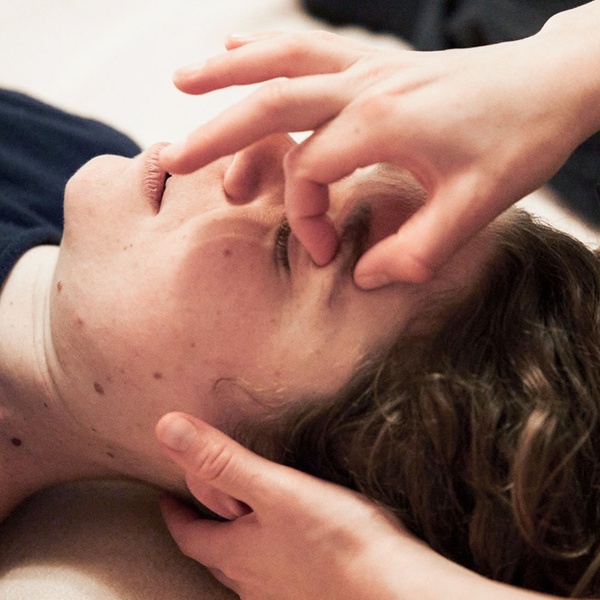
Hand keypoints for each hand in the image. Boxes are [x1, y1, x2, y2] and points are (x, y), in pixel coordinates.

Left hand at [155, 412, 433, 599]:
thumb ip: (222, 460)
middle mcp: (253, 582)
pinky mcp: (310, 597)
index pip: (190, 536)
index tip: (166, 499)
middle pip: (216, 556)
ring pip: (246, 571)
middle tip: (203, 509)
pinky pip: (279, 578)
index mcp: (237, 553)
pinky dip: (273, 560)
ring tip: (246, 527)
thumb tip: (167, 429)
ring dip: (239, 547)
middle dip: (205, 531)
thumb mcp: (273, 489)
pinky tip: (293, 551)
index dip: (174, 516)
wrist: (391, 589)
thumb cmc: (334, 538)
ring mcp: (281, 595)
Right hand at [160, 27, 593, 285]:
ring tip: (181, 80)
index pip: (309, 175)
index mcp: (379, 124)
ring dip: (229, 72)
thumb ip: (418, 250)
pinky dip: (268, 46)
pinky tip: (237, 43)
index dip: (304, 220)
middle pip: (271, 104)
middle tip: (171, 155)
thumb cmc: (520, 138)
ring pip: (282, 60)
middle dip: (217, 134)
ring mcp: (368, 67)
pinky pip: (311, 47)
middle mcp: (363, 87)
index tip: (325, 253)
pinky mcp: (376, 62)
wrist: (555, 81)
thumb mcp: (477, 206)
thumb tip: (366, 279)